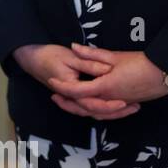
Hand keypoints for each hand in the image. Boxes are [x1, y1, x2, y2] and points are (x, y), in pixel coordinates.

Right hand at [13, 42, 138, 120]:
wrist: (31, 57)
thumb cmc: (49, 55)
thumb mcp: (69, 56)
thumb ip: (88, 63)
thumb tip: (106, 70)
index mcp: (71, 89)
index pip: (91, 103)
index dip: (108, 105)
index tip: (124, 102)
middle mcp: (71, 97)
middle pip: (94, 111)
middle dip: (115, 112)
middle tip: (135, 107)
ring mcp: (73, 98)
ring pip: (93, 111)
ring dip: (112, 112)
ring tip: (131, 107)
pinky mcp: (75, 96)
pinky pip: (90, 106)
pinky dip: (104, 107)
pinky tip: (117, 103)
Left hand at [44, 44, 167, 113]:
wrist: (167, 73)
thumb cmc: (142, 63)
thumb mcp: (115, 56)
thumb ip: (92, 53)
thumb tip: (73, 47)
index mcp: (105, 87)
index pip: (77, 91)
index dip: (63, 87)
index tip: (52, 81)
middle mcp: (110, 99)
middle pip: (83, 107)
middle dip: (67, 104)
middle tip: (55, 96)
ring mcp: (119, 104)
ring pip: (95, 113)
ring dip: (80, 109)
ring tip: (69, 101)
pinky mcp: (126, 105)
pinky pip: (106, 113)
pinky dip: (95, 111)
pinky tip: (91, 104)